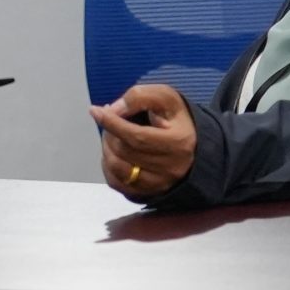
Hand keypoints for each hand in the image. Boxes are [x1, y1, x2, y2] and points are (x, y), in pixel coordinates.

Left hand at [90, 84, 196, 201]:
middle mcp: (170, 168)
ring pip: (118, 169)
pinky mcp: (149, 193)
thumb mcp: (166, 97)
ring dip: (107, 149)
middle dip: (110, 133)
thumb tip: (114, 109)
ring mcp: (160, 184)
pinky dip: (108, 166)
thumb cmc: (176, 120)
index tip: (97, 111)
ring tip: (112, 136)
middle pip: (124, 152)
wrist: (193, 145)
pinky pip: (117, 183)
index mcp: (178, 143)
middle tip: (110, 121)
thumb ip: (140, 97)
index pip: (137, 136)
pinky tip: (115, 153)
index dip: (112, 123)